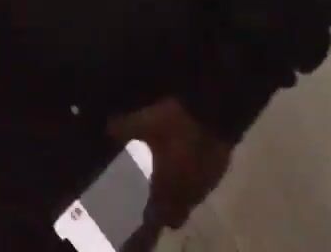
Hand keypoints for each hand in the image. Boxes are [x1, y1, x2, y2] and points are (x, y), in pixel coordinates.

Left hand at [109, 99, 231, 230]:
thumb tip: (108, 128)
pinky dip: (196, 175)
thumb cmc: (178, 122)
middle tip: (155, 195)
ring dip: (182, 192)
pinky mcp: (222, 165)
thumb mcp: (146, 121)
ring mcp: (208, 181)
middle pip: (177, 214)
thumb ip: (125, 127)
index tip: (140, 223)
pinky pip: (206, 180)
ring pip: (193, 198)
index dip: (148, 224)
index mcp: (167, 188)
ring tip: (172, 174)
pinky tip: (191, 159)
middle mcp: (189, 193)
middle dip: (166, 209)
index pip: (156, 220)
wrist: (217, 106)